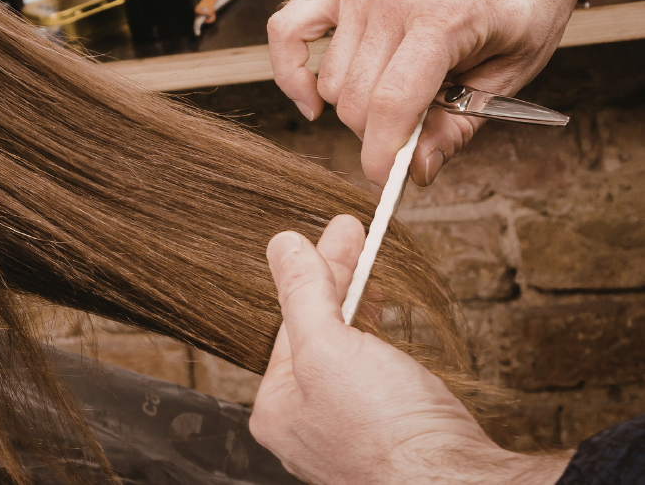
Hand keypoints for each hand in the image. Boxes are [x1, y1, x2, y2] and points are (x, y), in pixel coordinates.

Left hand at [249, 215, 570, 484]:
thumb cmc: (387, 434)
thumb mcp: (328, 347)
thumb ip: (303, 294)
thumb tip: (281, 246)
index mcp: (277, 409)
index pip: (290, 321)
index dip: (315, 270)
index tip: (338, 232)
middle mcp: (306, 424)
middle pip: (317, 332)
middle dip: (337, 279)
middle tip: (354, 233)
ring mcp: (347, 431)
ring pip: (346, 350)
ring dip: (358, 304)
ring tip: (370, 266)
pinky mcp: (389, 434)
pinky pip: (373, 373)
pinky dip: (378, 338)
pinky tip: (388, 319)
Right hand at [267, 0, 581, 186]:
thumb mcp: (513, 70)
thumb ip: (460, 124)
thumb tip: (416, 171)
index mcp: (443, 16)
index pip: (393, 103)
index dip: (383, 155)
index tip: (384, 182)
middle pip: (356, 98)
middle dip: (378, 132)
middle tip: (413, 129)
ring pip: (330, 78)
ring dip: (353, 105)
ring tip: (394, 92)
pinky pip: (287, 28)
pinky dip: (290, 69)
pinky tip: (312, 95)